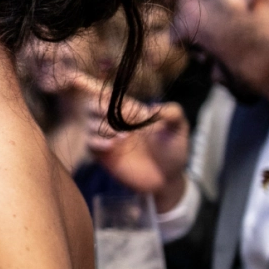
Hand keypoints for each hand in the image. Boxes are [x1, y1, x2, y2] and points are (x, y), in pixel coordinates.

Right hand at [87, 96, 189, 211]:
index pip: (109, 94)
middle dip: (99, 108)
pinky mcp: (104, 156)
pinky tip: (112, 146)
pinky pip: (90, 144)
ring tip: (123, 137)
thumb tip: (152, 108)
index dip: (102, 90)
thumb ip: (173, 112)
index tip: (105, 94)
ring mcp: (108, 139)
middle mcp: (115, 122)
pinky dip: (97, 142)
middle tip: (116, 118)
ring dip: (103, 127)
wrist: (168, 179)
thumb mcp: (179, 129)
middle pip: (92, 105)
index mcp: (130, 111)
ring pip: (89, 124)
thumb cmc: (174, 151)